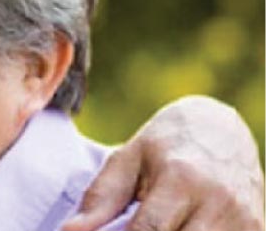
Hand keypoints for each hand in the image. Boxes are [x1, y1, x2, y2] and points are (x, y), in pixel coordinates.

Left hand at [62, 95, 263, 230]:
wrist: (222, 130)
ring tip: (153, 228)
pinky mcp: (257, 230)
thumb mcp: (128, 159)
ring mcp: (243, 220)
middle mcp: (217, 202)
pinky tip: (178, 228)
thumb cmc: (164, 145)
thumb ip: (100, 198)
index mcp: (180, 179)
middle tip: (127, 230)